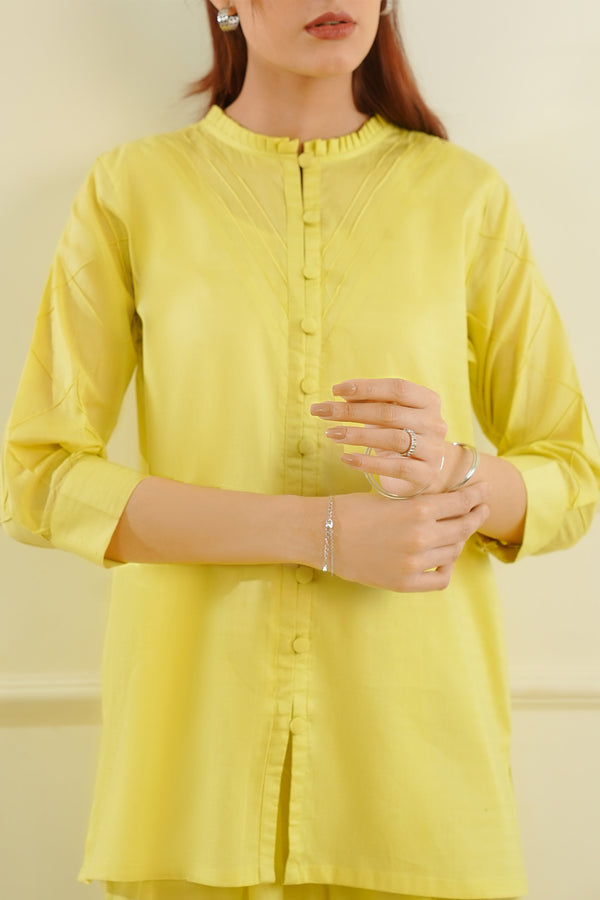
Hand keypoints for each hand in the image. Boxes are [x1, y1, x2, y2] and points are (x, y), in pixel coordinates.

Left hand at [311, 378, 449, 496]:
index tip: (334, 390)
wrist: (421, 472)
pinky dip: (367, 462)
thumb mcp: (387, 416)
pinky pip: (395, 467)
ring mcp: (433, 450)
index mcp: (428, 401)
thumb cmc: (399, 435)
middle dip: (351, 411)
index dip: (365, 387)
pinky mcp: (425, 475)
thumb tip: (341, 393)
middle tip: (321, 411)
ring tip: (331, 433)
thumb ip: (369, 402)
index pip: (397, 388)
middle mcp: (435, 423)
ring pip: (392, 439)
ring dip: (357, 435)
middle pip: (390, 413)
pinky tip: (345, 458)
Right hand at [331, 483, 489, 592]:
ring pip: (453, 552)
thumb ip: (423, 503)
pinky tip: (443, 558)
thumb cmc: (353, 509)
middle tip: (482, 509)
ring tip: (457, 531)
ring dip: (459, 539)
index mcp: (419, 510)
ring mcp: (415, 563)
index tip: (485, 491)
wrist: (323, 534)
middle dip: (476, 515)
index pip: (461, 502)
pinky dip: (447, 568)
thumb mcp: (392, 498)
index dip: (477, 495)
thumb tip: (450, 504)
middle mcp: (422, 537)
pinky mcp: (405, 582)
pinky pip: (441, 578)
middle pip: (463, 527)